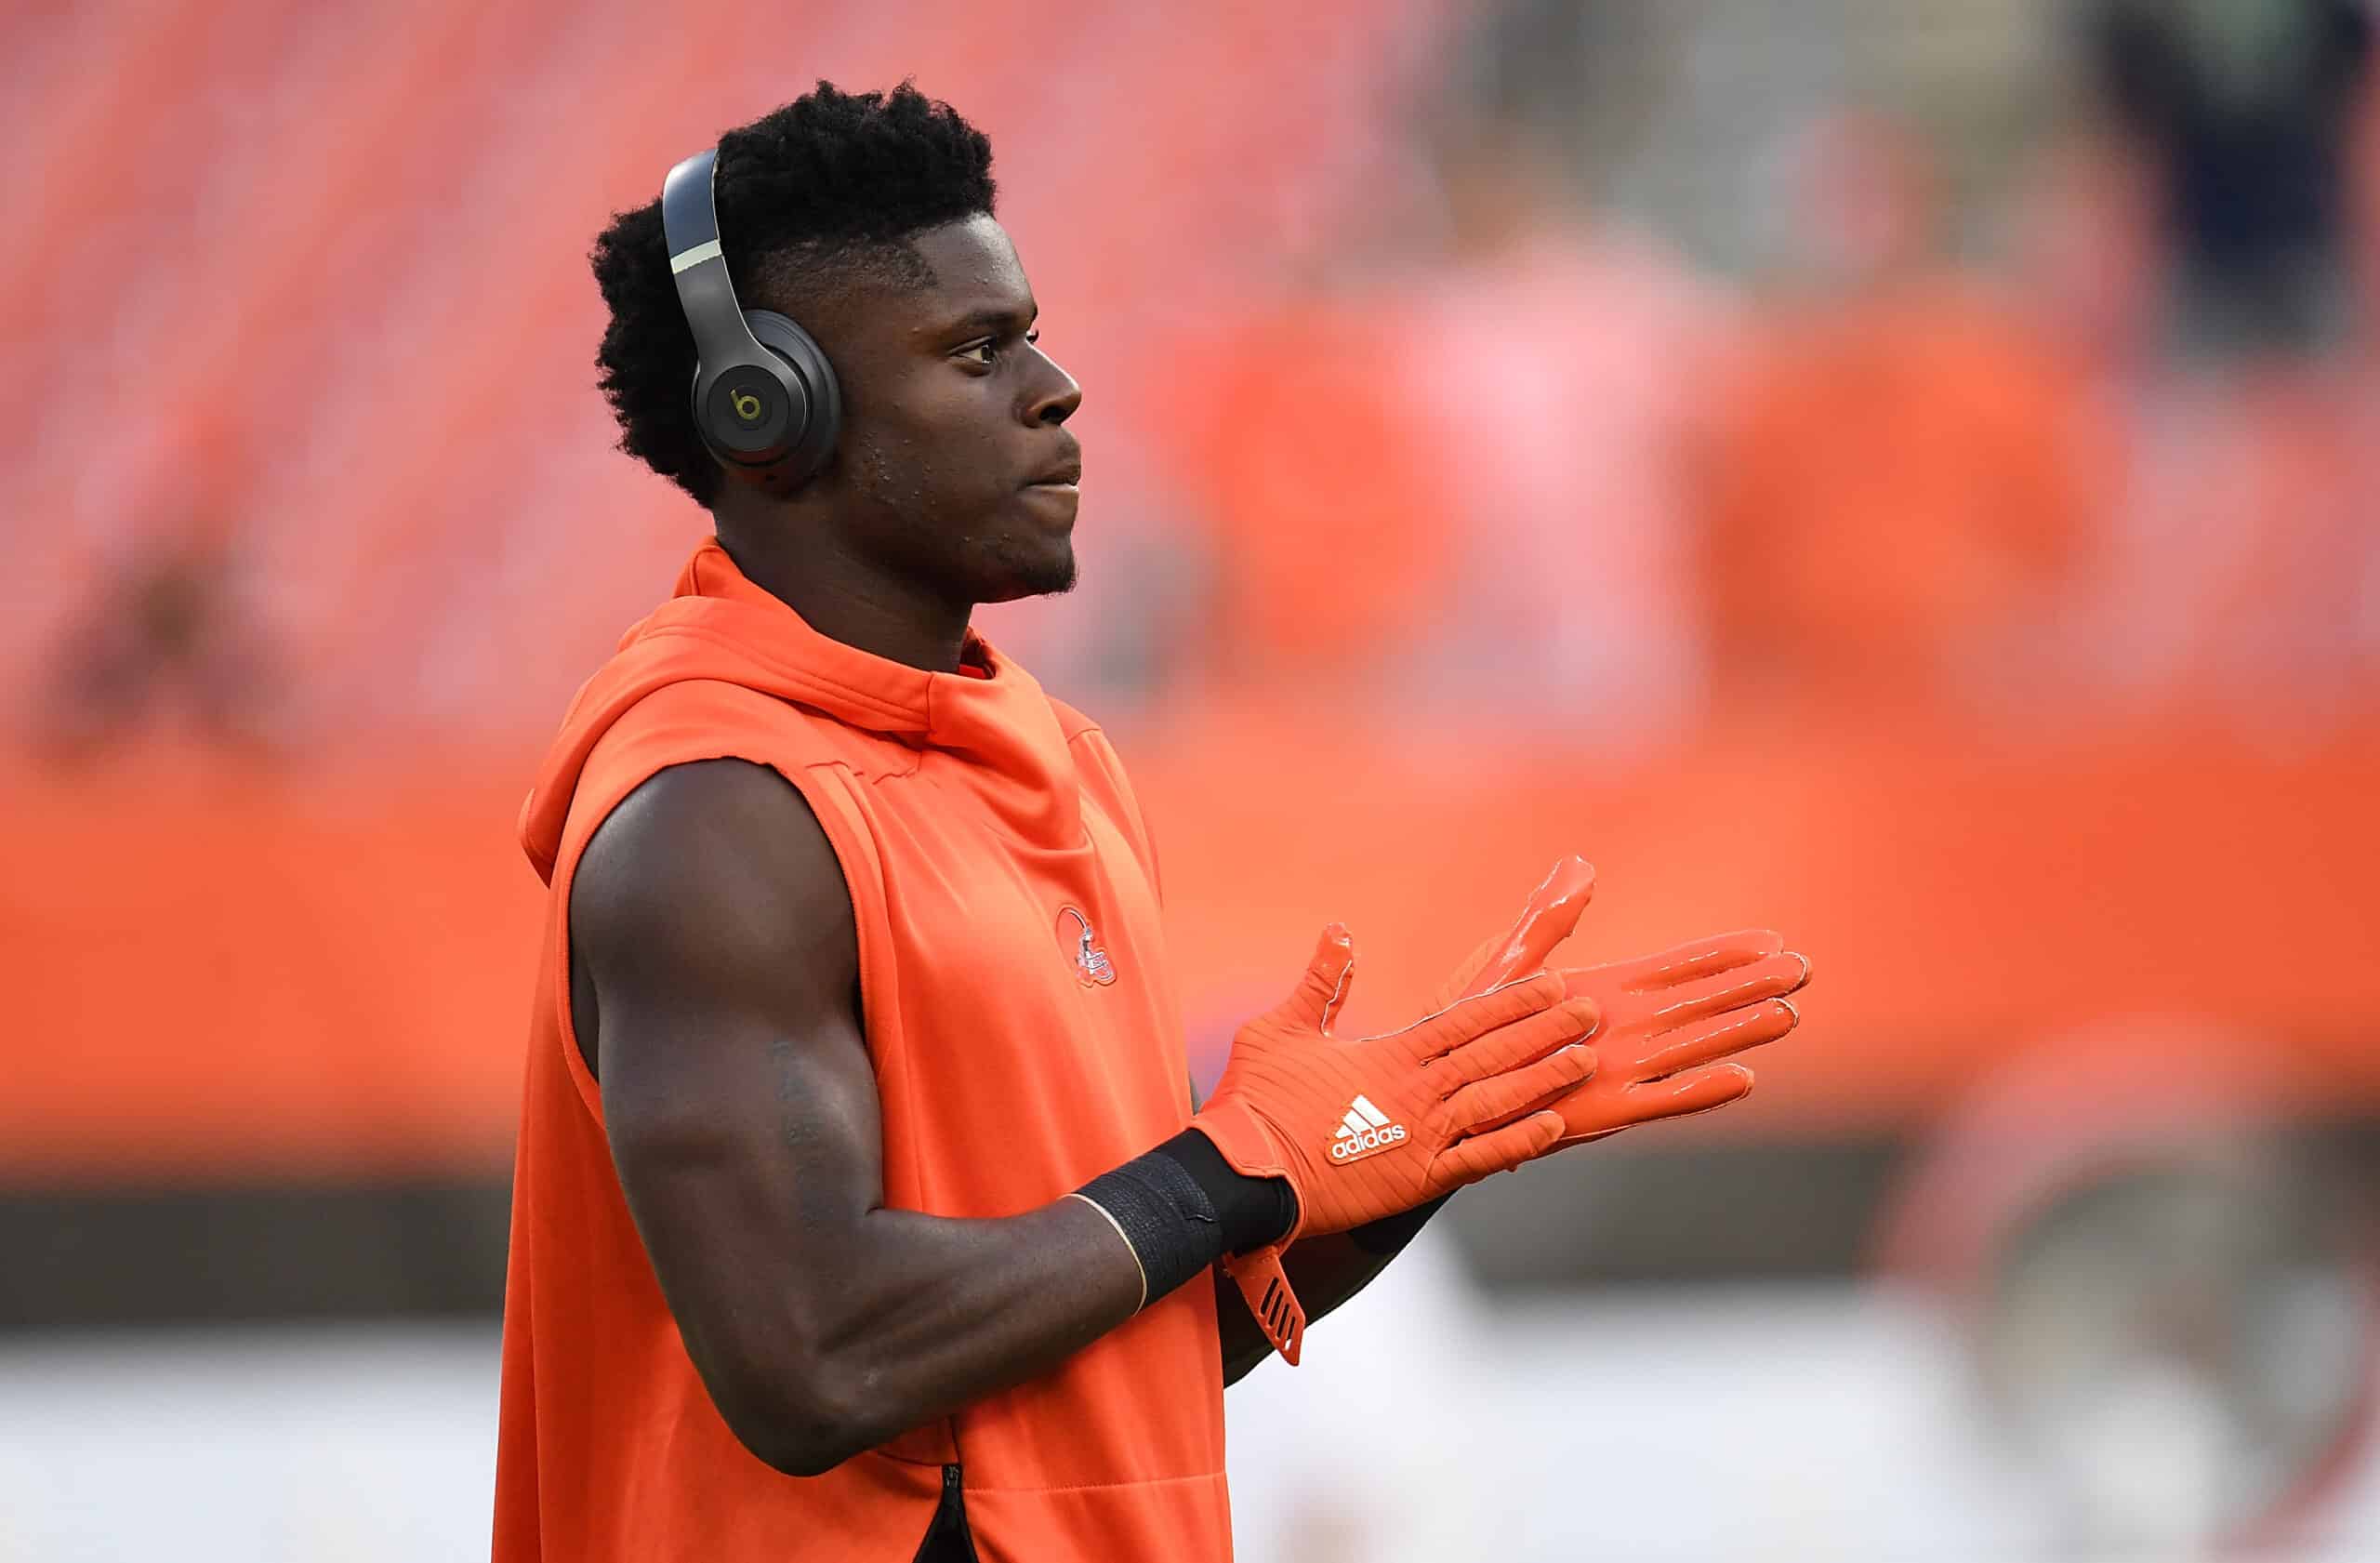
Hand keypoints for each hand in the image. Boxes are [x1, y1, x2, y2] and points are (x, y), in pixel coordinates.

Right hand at [1190, 925, 1598, 1359]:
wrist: (1244, 1173)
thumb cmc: (1256, 1100)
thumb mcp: (1280, 1027)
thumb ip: (1321, 982)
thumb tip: (1339, 932)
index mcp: (1389, 1053)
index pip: (1465, 1018)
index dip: (1511, 1000)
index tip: (1550, 985)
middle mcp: (1416, 1090)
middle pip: (1494, 1053)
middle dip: (1545, 1030)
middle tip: (1588, 1013)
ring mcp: (1422, 1135)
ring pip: (1499, 1099)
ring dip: (1545, 1078)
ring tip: (1584, 1060)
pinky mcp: (1418, 1177)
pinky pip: (1481, 1156)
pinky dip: (1520, 1142)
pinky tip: (1554, 1127)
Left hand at [1437, 858, 1809, 1146]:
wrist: (1443, 1088)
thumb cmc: (1472, 1026)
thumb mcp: (1510, 964)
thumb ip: (1548, 920)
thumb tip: (1578, 865)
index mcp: (1608, 991)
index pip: (1679, 968)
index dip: (1725, 956)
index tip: (1773, 941)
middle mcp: (1625, 1031)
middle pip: (1702, 1004)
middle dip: (1751, 987)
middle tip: (1803, 970)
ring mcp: (1622, 1070)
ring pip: (1695, 1046)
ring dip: (1741, 1032)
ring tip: (1789, 1014)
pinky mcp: (1609, 1110)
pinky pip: (1666, 1099)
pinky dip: (1703, 1091)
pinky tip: (1745, 1078)